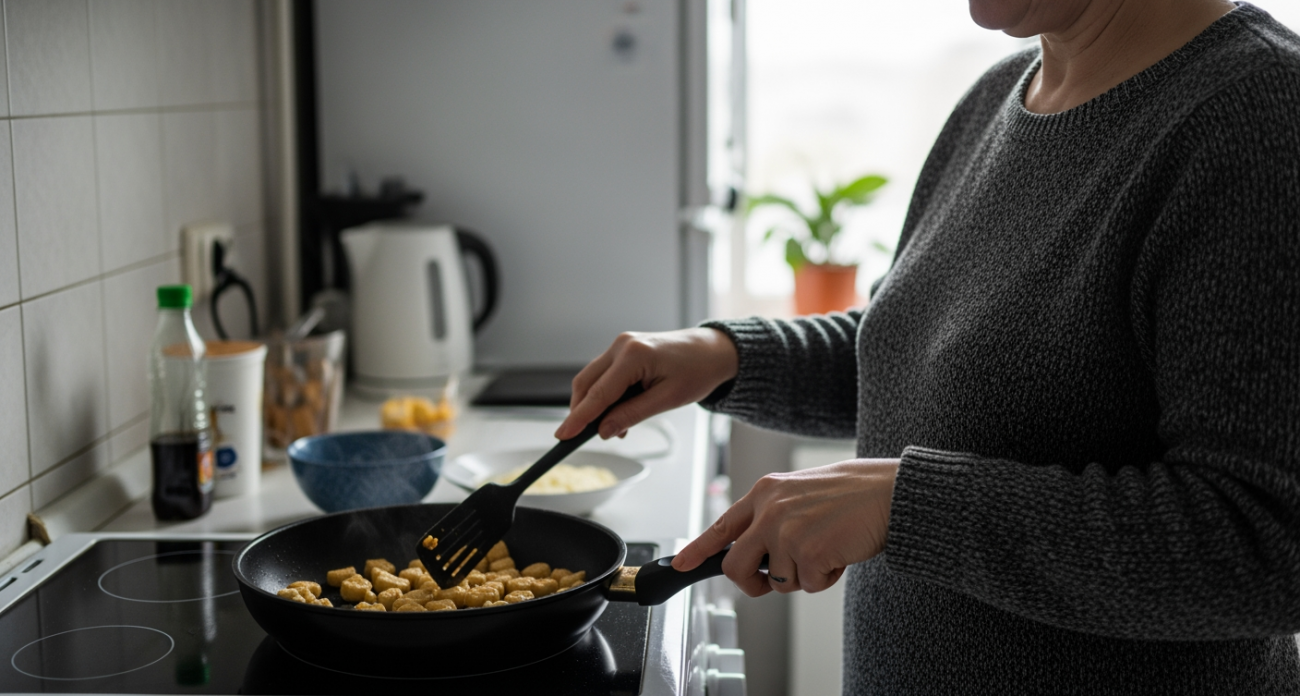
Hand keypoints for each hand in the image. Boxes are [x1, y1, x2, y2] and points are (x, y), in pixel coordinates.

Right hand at [554, 328, 738, 440]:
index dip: (578, 418)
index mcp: (633, 355)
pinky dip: (606, 396)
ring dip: (596, 405)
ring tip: (616, 428)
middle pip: (586, 383)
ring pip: (592, 380)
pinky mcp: (624, 350)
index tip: (562, 436)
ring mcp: (621, 345)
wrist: (713, 351)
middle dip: (582, 412)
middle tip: (582, 438)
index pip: (598, 393)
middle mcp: (621, 345)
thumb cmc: (698, 370)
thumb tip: (604, 430)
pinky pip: (605, 375)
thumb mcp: (667, 399)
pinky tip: (620, 413)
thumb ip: (632, 414)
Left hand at [673, 459, 898, 595]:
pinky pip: (808, 585)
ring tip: (827, 547)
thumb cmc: (851, 493)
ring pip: (777, 581)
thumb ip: (772, 515)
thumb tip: (753, 551)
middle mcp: (769, 510)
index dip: (698, 550)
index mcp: (765, 492)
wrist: (888, 492)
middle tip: (770, 582)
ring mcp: (786, 532)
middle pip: (736, 567)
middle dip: (752, 584)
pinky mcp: (808, 552)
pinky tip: (839, 553)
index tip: (681, 565)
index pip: (722, 526)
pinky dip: (826, 578)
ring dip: (803, 575)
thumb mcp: (799, 493)